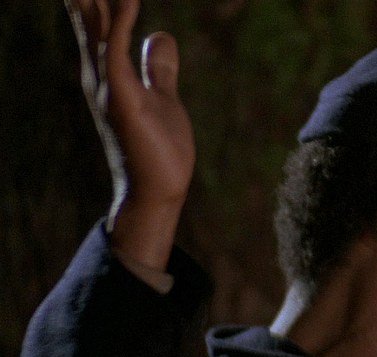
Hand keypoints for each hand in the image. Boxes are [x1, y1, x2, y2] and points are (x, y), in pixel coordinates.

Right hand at [66, 0, 194, 269]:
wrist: (160, 191)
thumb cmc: (159, 149)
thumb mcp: (162, 96)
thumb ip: (158, 67)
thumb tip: (161, 35)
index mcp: (108, 75)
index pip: (96, 24)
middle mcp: (100, 78)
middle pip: (87, 21)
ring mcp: (108, 88)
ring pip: (96, 31)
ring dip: (93, 2)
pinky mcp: (123, 100)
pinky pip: (118, 54)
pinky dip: (122, 25)